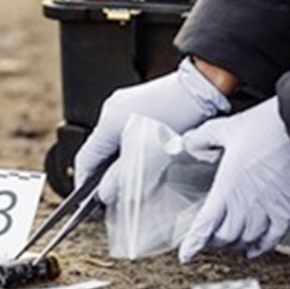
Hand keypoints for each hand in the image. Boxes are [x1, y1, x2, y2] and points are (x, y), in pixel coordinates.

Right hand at [74, 57, 229, 189]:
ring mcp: (128, 101)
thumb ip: (122, 179)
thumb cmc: (180, 118)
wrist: (204, 87)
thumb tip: (104, 194)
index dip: (84, 183)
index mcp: (108, 121)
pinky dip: (135, 145)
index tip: (87, 201)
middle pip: (101, 149)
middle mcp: (113, 108)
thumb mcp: (149, 158)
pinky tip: (150, 155)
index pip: (86, 158)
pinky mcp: (144, 100)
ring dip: (123, 159)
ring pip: (118, 140)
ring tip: (137, 175)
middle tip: (116, 192)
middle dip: (106, 173)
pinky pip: (131, 128)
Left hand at [178, 97, 289, 261]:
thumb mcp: (226, 128)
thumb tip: (187, 141)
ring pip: (245, 242)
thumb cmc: (266, 128)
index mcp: (226, 188)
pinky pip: (271, 240)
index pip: (204, 226)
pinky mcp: (287, 212)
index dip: (193, 243)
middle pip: (224, 239)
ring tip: (231, 242)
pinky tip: (254, 250)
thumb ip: (203, 137)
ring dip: (236, 244)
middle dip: (214, 241)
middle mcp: (244, 206)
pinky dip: (260, 249)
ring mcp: (267, 212)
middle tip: (210, 238)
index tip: (186, 255)